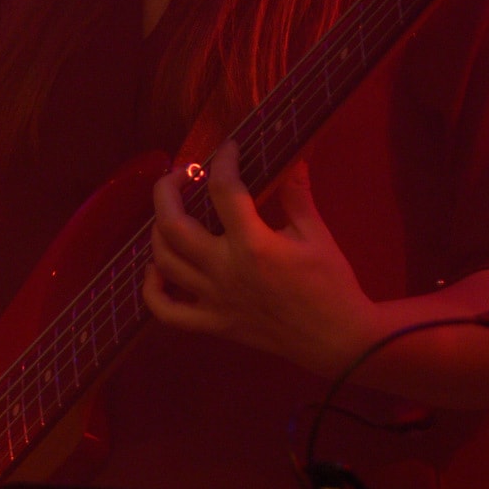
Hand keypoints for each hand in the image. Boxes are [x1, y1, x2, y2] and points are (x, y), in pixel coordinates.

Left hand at [144, 141, 377, 375]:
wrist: (336, 339)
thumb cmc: (330, 284)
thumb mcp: (317, 235)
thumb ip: (297, 195)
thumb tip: (293, 158)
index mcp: (254, 244)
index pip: (224, 189)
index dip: (223, 160)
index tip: (229, 148)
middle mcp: (225, 270)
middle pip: (172, 224)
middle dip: (168, 189)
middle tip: (184, 175)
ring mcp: (214, 300)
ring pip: (164, 261)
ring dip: (158, 230)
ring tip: (173, 213)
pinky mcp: (213, 324)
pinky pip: (167, 311)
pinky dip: (152, 288)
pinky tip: (158, 268)